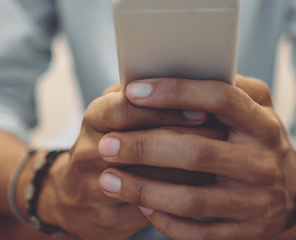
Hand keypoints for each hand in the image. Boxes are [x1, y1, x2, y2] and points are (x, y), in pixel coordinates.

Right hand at [38, 84, 218, 239]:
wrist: (74, 197)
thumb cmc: (110, 141)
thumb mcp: (116, 112)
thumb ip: (144, 97)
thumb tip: (191, 77)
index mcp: (95, 117)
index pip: (128, 108)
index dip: (167, 108)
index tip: (202, 108)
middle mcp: (90, 152)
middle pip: (143, 144)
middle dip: (188, 139)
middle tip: (222, 136)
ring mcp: (95, 187)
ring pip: (153, 180)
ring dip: (191, 171)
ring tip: (221, 162)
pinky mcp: (109, 219)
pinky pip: (153, 210)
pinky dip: (181, 200)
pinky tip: (204, 190)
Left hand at [96, 76, 295, 239]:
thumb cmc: (260, 140)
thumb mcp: (259, 108)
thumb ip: (230, 86)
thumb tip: (183, 65)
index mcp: (263, 123)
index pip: (219, 98)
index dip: (175, 92)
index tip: (132, 91)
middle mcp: (261, 163)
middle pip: (196, 152)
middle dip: (143, 147)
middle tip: (105, 144)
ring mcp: (255, 202)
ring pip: (191, 199)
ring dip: (143, 189)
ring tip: (107, 179)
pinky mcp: (246, 234)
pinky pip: (198, 233)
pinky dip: (165, 221)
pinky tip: (140, 205)